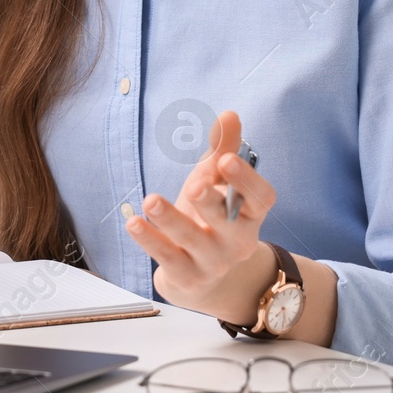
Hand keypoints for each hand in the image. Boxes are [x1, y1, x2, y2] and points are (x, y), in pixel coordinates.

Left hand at [125, 109, 278, 326]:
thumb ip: (223, 150)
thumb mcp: (216, 183)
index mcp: (250, 214)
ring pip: (192, 240)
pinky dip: (150, 240)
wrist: (202, 276)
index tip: (226, 160)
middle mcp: (237, 240)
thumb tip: (231, 115)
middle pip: (228, 221)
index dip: (246, 180)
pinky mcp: (186, 277)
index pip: (260, 198)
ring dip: (171, 219)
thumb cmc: (210, 217)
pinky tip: (133, 223)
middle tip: (195, 184)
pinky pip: (168, 258)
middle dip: (211, 202)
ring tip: (151, 199)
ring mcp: (212, 262)